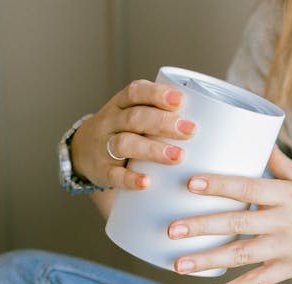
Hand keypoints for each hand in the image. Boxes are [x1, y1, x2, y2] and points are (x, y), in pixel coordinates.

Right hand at [70, 80, 196, 189]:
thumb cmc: (121, 133)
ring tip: (178, 156)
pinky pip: (115, 175)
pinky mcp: (102, 171)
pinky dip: (131, 179)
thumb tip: (210, 121)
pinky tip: (147, 182)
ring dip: (153, 150)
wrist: (81, 152)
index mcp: (120, 104)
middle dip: (164, 123)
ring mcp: (104, 147)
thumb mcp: (133, 117)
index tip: (180, 100)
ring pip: (126, 144)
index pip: (136, 92)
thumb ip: (159, 115)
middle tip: (190, 130)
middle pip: (136, 118)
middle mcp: (110, 122)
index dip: (157, 95)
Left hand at [169, 146, 291, 283]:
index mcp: (289, 195)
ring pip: (241, 255)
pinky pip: (256, 283)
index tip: (191, 183)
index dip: (218, 185)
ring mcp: (286, 249)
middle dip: (202, 225)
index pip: (247, 187)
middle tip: (172, 228)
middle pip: (237, 222)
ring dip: (208, 259)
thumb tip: (262, 140)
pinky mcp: (290, 270)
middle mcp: (285, 222)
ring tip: (178, 264)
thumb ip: (282, 166)